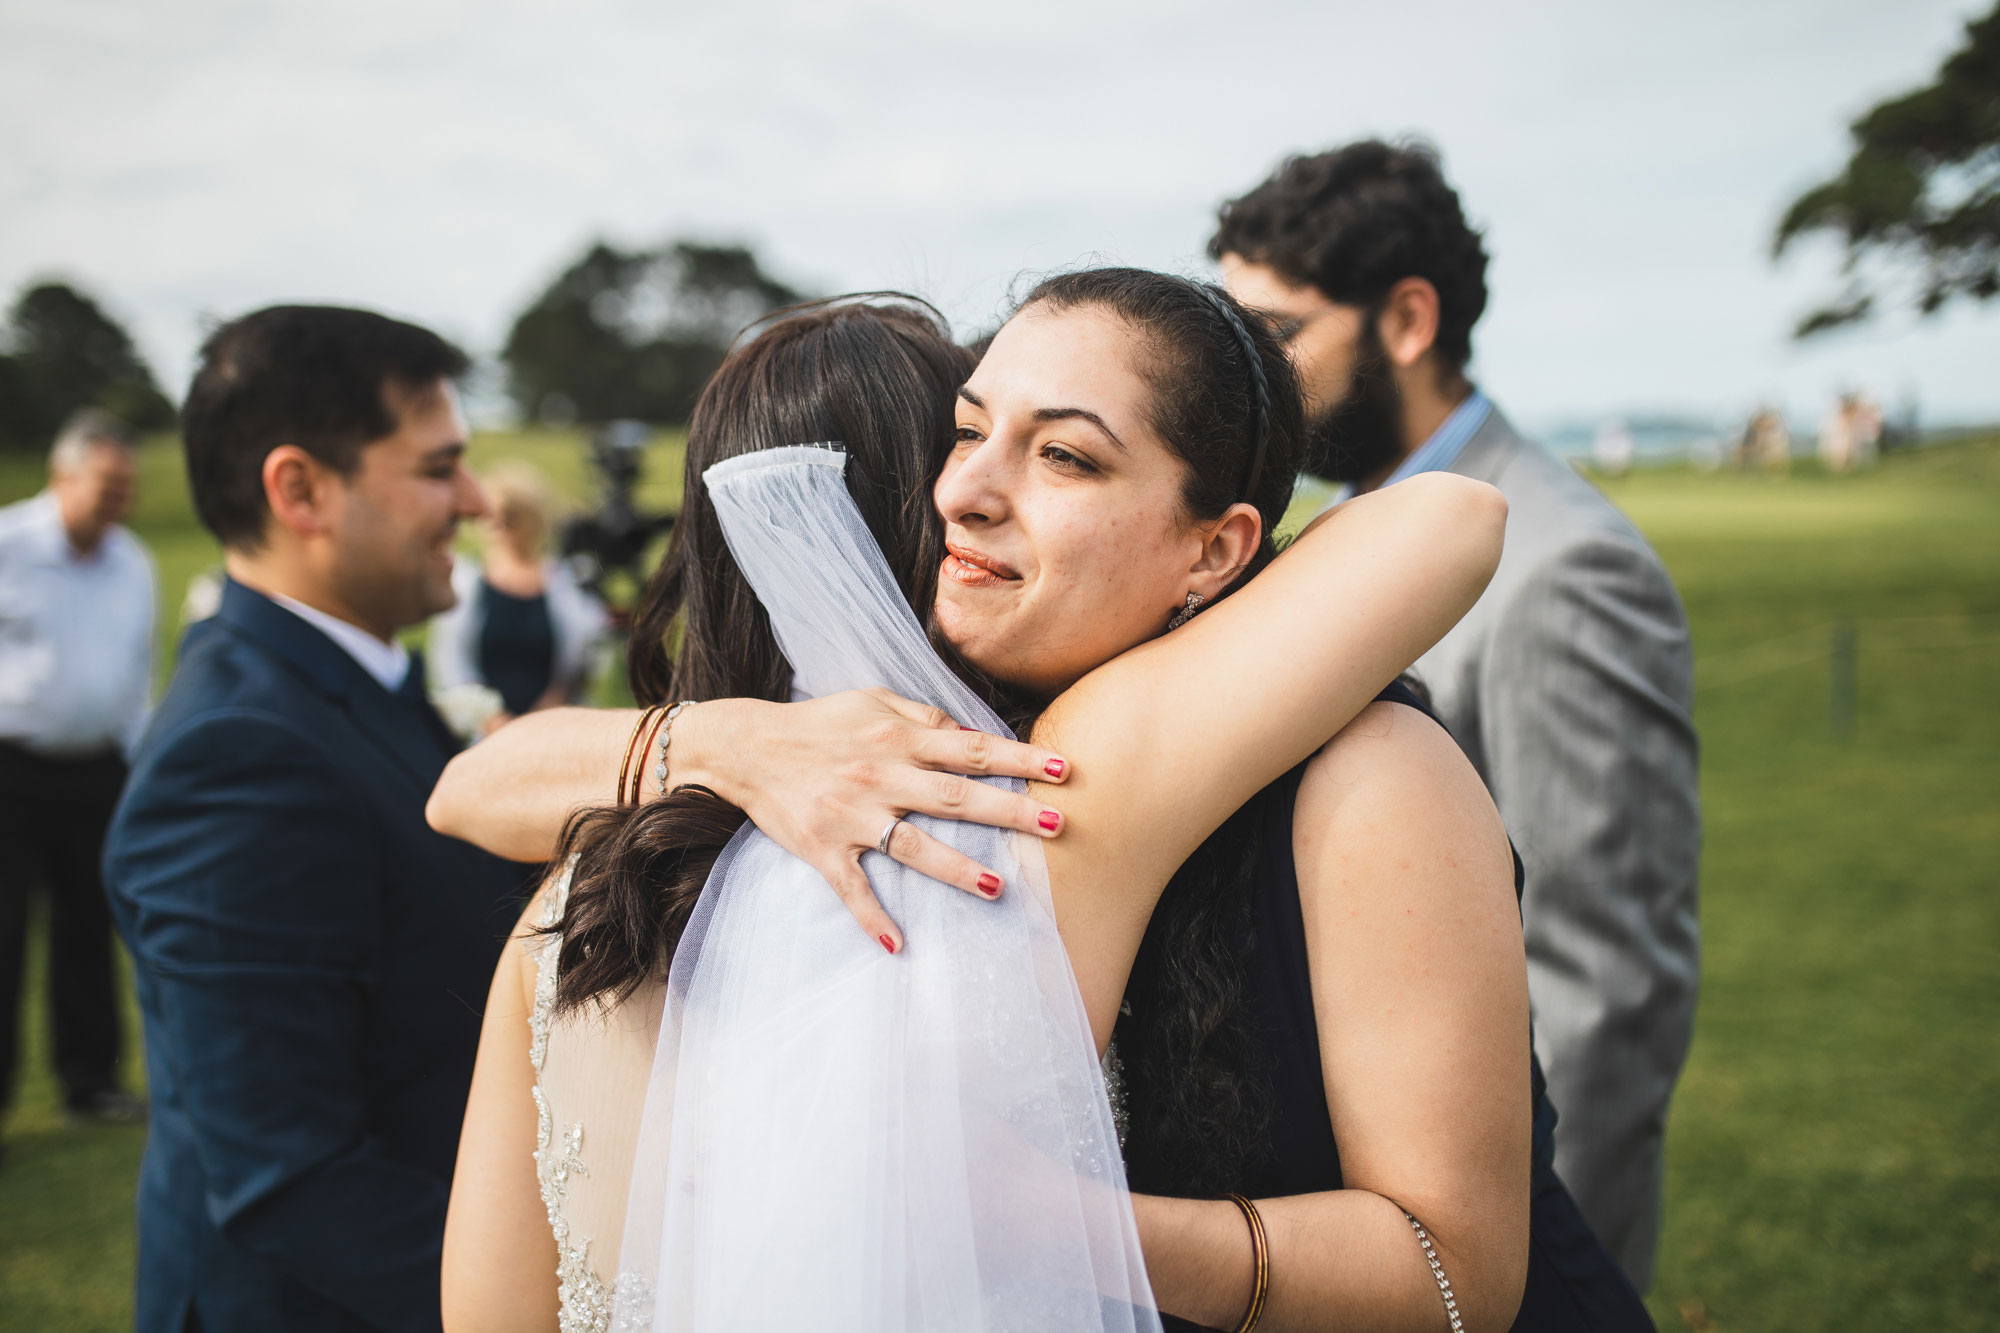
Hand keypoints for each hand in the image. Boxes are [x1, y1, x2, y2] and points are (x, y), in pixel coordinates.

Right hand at [671, 689, 1069, 952]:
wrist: (745, 747)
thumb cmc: (818, 723)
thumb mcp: (871, 700)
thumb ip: (924, 716)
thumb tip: (973, 733)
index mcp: (898, 740)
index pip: (971, 750)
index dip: (1020, 758)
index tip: (1064, 769)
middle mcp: (880, 777)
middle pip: (955, 797)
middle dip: (1008, 811)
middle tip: (1056, 824)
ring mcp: (852, 816)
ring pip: (912, 846)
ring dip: (955, 867)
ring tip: (996, 886)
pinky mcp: (822, 849)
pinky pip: (852, 889)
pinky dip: (872, 918)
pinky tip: (898, 945)